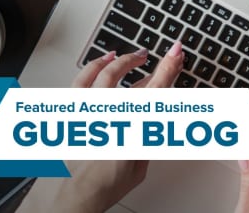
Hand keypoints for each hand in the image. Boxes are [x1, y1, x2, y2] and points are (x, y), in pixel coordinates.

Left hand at [16, 42, 183, 212]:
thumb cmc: (103, 187)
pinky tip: (101, 61)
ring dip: (124, 60)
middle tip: (166, 53)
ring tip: (134, 55)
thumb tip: (150, 124)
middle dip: (155, 62)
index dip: (170, 66)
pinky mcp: (71, 109)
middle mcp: (110, 111)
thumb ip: (146, 139)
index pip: (158, 87)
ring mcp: (89, 107)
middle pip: (135, 76)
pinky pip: (82, 79)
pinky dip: (93, 66)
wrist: (71, 197)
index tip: (177, 52)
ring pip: (107, 72)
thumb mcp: (139, 165)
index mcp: (134, 125)